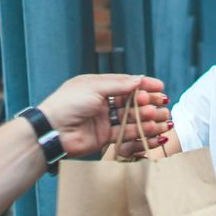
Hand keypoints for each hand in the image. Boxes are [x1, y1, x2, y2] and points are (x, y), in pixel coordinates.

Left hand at [38, 74, 171, 157]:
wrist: (52, 131)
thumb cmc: (68, 103)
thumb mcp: (94, 88)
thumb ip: (118, 85)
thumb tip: (139, 79)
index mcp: (97, 86)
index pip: (125, 83)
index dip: (143, 85)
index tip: (160, 87)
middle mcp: (101, 102)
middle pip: (130, 101)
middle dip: (148, 103)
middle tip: (163, 104)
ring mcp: (103, 120)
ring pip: (130, 118)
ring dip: (146, 118)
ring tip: (161, 118)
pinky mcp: (103, 136)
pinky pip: (125, 133)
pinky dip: (139, 132)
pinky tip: (152, 130)